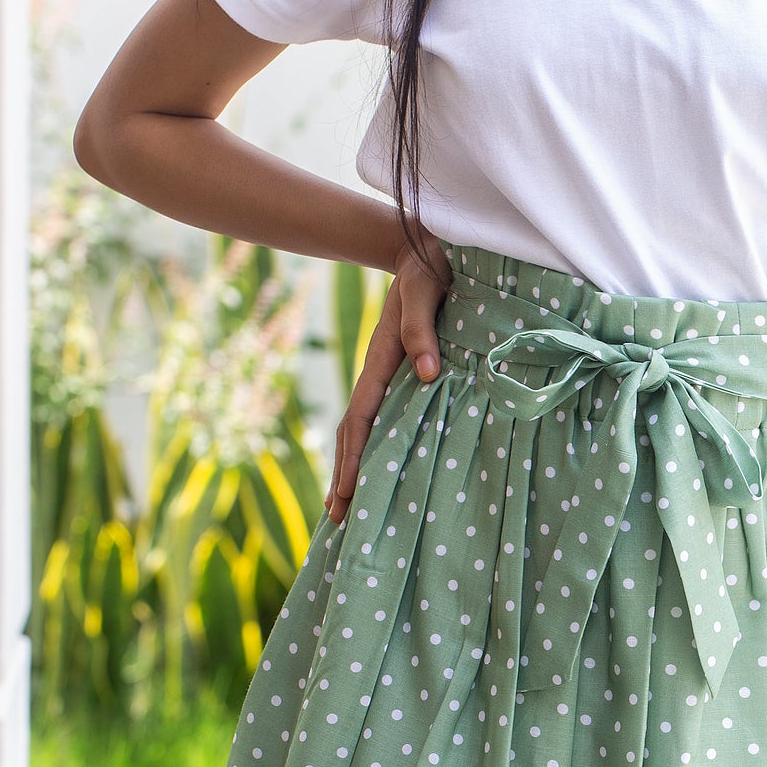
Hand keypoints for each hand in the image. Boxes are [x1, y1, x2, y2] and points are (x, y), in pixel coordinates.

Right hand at [324, 239, 452, 522]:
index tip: (346, 492)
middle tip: (337, 519)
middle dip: (344, 475)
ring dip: (354, 466)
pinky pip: (384, 417)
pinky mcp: (400, 373)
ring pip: (364, 429)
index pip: (361, 418)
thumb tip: (426, 375)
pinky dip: (375, 447)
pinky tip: (380, 467)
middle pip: (354, 433)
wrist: (423, 247)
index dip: (353, 457)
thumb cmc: (428, 268)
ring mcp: (387, 375)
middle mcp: (378, 372)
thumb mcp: (426, 291)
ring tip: (346, 506)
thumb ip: (422, 330)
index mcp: (381, 359)